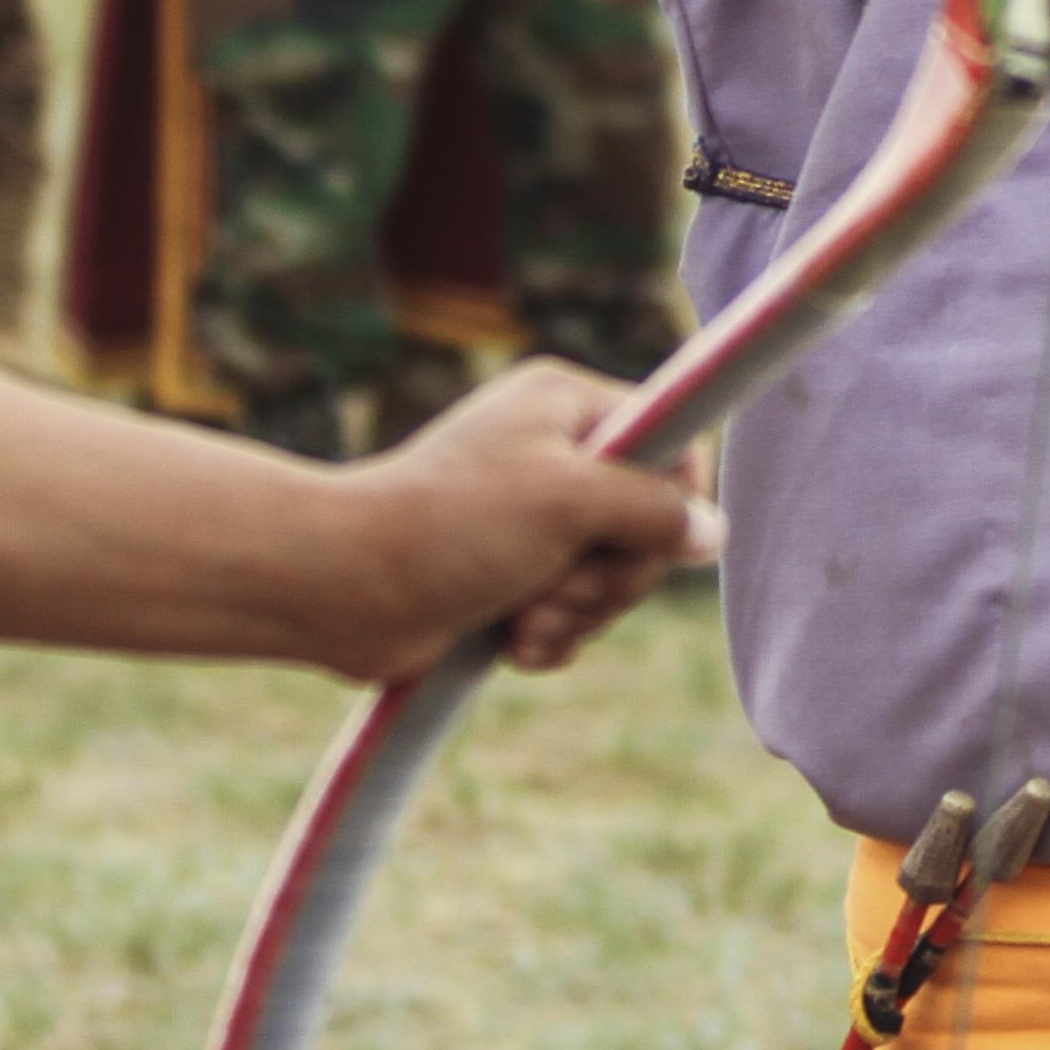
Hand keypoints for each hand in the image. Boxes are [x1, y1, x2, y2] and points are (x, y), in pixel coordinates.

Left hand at [323, 362, 718, 682]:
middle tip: (561, 587)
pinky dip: (551, 636)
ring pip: (612, 577)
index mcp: (568, 407)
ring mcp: (533, 520)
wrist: (338, 589)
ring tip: (524, 619)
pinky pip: (573, 614)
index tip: (648, 537)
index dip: (674, 499)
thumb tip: (712, 534)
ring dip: (578, 612)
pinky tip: (512, 642)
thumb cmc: (450, 525)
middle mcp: (556, 456)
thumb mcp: (569, 498)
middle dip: (611, 575)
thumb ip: (652, 509)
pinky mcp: (511, 578)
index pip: (671, 442)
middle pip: (647, 524)